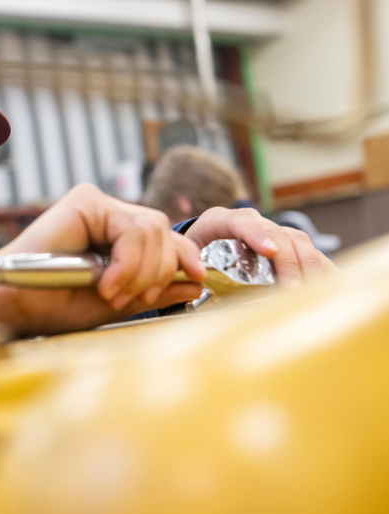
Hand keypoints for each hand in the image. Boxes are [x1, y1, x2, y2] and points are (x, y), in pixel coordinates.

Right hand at [0, 185, 206, 337]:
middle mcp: (109, 216)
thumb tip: (194, 285)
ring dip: (139, 270)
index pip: (164, 238)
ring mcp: (97, 206)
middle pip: (162, 230)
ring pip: (151, 227)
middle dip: (157, 271)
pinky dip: (126, 260)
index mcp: (116, 237)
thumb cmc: (54, 305)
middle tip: (129, 299)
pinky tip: (105, 282)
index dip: (185, 256)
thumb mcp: (115, 303)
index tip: (197, 279)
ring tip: (111, 294)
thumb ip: (152, 292)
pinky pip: (129, 226)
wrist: (14, 304)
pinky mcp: (85, 201)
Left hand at [183, 207, 336, 287]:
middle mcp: (249, 221)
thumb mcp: (183, 255)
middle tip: (293, 289)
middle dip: (287, 261)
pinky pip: (307, 251)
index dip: (256, 235)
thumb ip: (189, 265)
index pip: (240, 222)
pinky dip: (320, 266)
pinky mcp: (284, 243)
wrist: (198, 243)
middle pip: (276, 233)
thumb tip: (198, 285)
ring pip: (297, 240)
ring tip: (312, 292)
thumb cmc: (190, 253)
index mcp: (219, 220)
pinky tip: (330, 285)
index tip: (270, 252)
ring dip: (308, 265)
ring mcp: (270, 230)